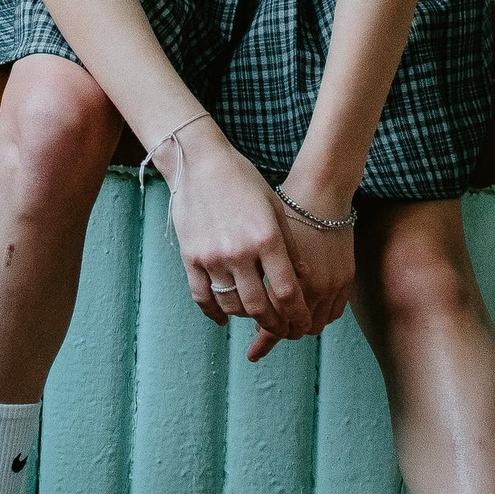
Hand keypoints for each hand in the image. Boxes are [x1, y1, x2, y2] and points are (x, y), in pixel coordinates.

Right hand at [165, 126, 305, 348]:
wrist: (200, 163)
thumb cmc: (244, 182)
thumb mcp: (275, 208)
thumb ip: (289, 246)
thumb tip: (303, 279)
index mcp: (266, 239)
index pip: (287, 291)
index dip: (298, 314)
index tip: (303, 324)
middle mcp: (239, 253)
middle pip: (260, 307)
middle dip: (276, 324)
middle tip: (284, 330)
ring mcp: (212, 257)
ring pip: (232, 305)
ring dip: (247, 317)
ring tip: (258, 316)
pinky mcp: (191, 258)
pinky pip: (202, 297)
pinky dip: (215, 313)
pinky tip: (225, 318)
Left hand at [253, 194, 357, 362]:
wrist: (319, 192)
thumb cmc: (285, 213)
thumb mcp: (263, 244)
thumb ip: (258, 278)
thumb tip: (253, 306)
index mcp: (279, 279)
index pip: (272, 324)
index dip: (263, 341)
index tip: (252, 353)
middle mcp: (308, 287)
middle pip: (294, 329)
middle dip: (282, 332)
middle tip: (271, 330)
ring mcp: (330, 284)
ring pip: (316, 324)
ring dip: (302, 325)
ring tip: (290, 319)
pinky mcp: (346, 279)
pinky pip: (335, 312)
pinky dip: (321, 315)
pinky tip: (310, 308)